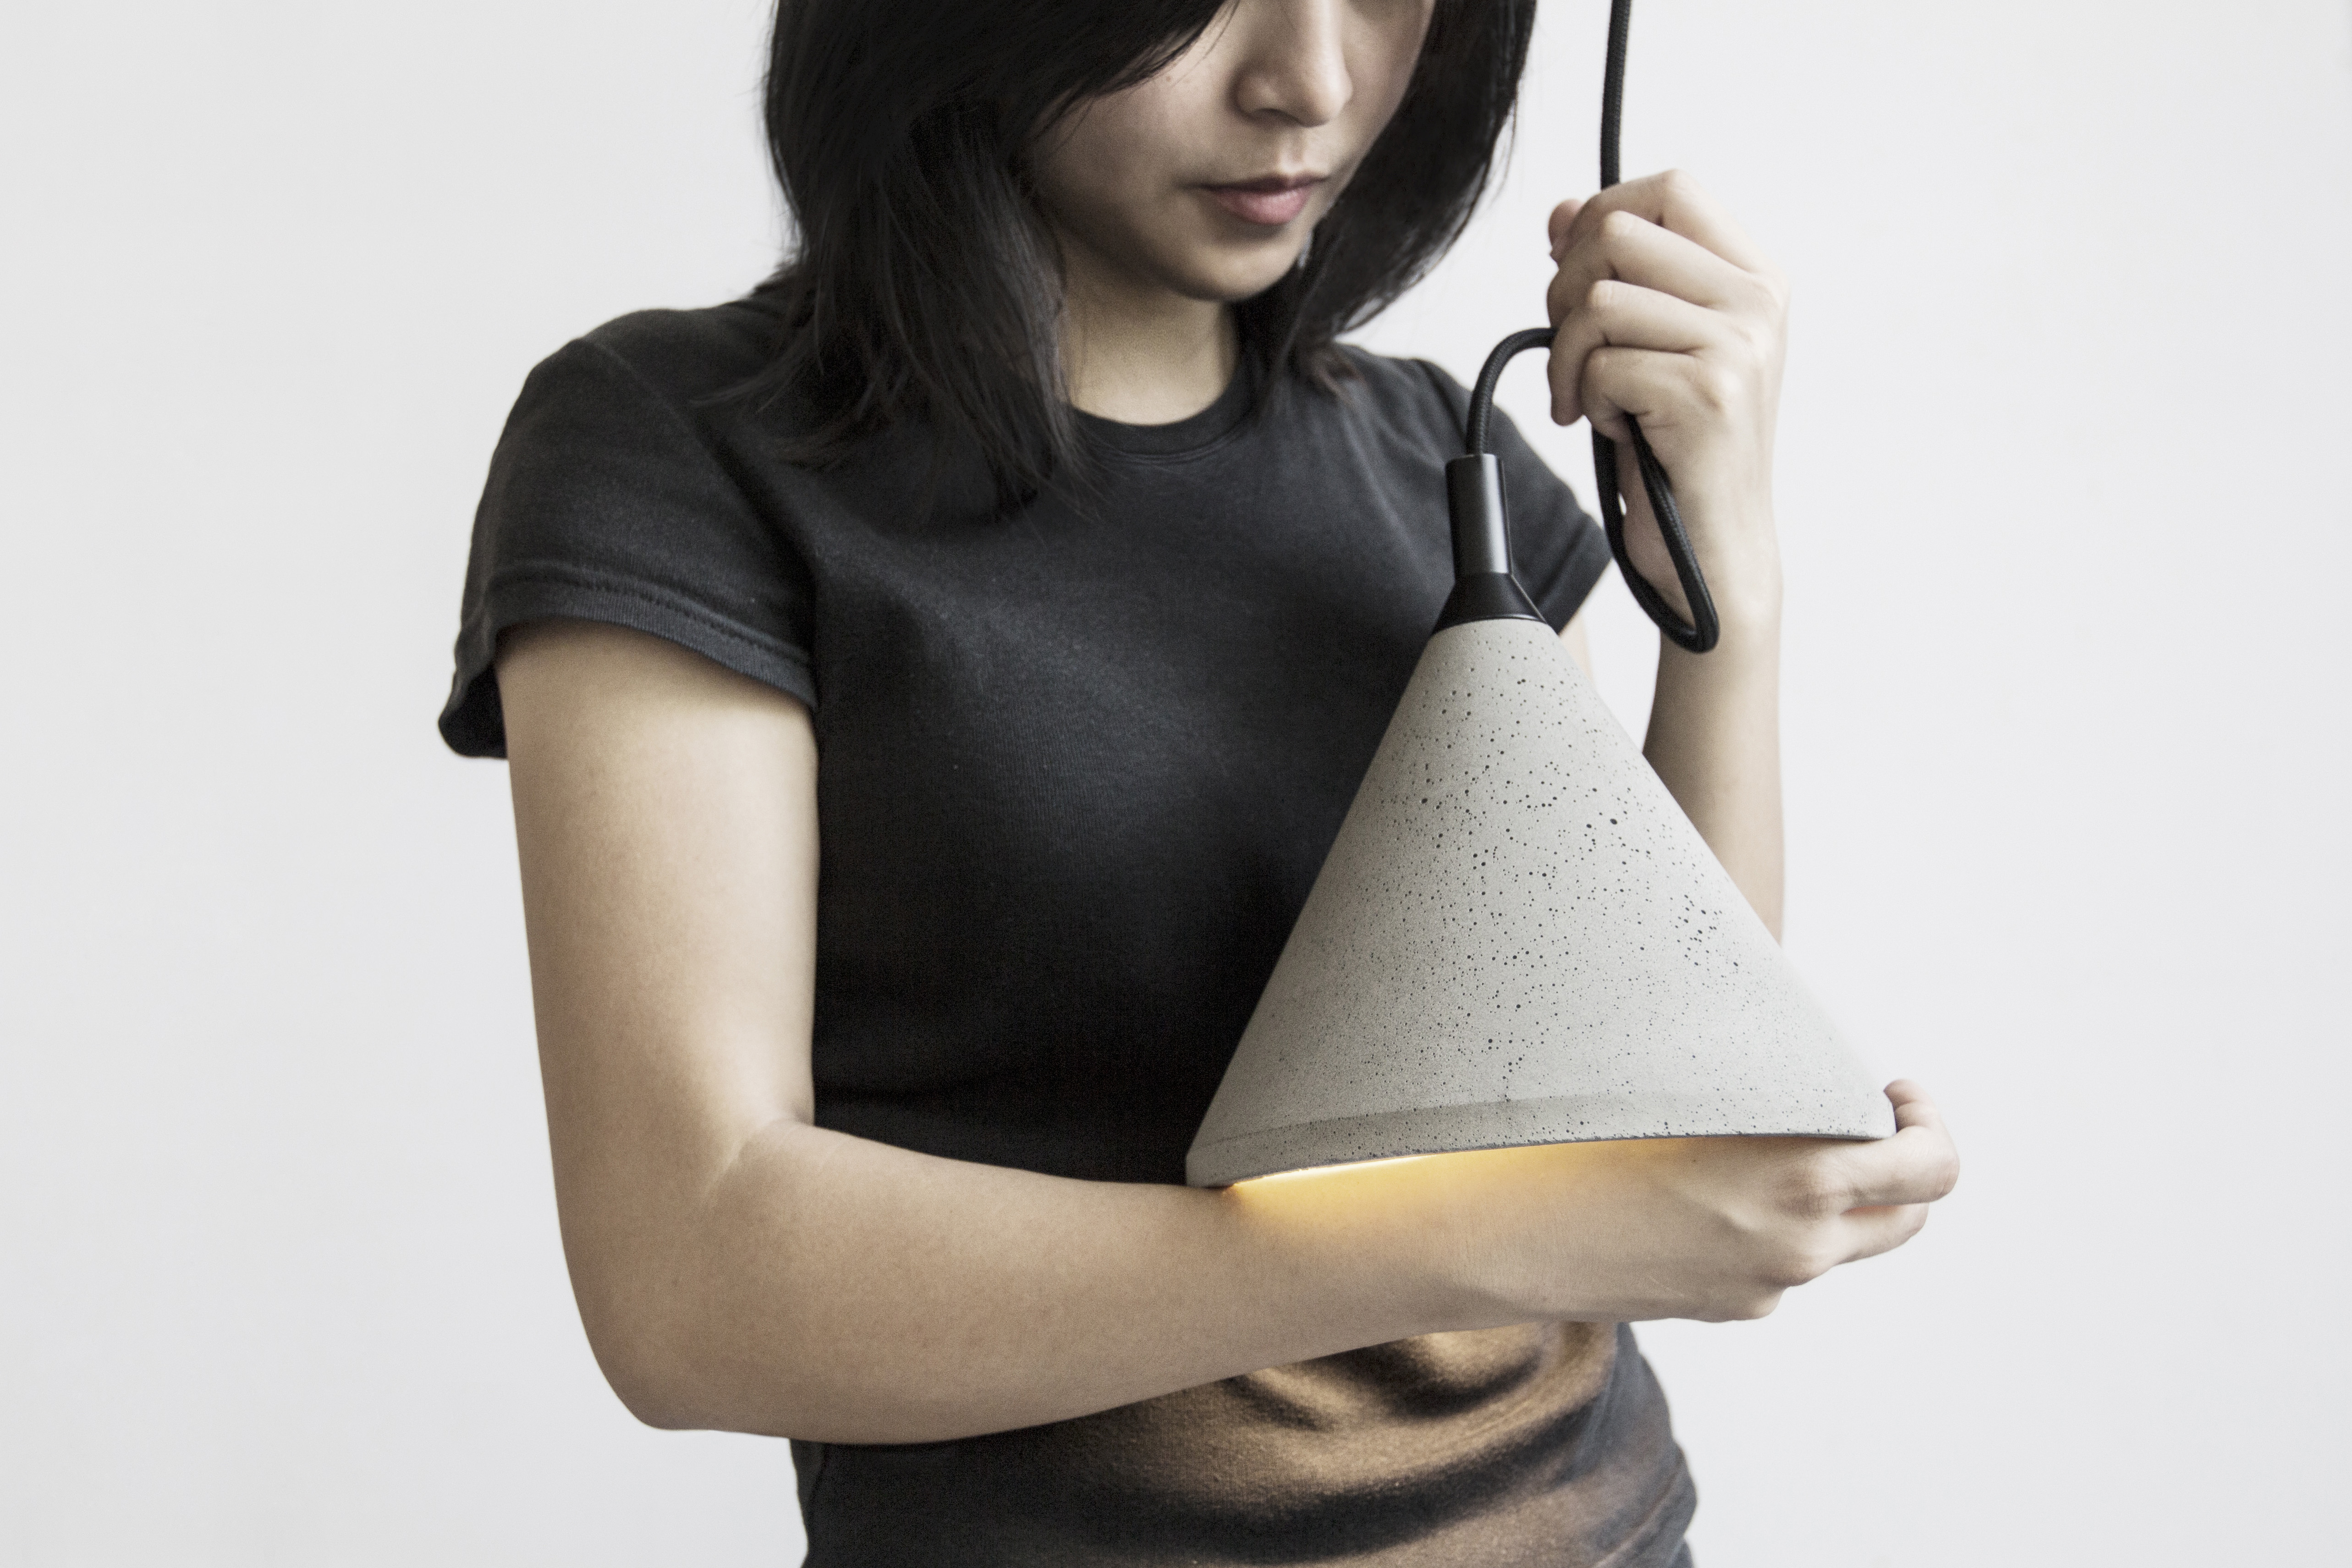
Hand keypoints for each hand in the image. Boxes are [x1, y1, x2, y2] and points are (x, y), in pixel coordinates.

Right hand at [1394, 1081, 1958, 1323]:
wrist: (1505, 1236)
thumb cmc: (1578, 1140)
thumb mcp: (1686, 1093)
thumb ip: (1766, 1096)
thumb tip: (1811, 1073)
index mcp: (1800, 1177)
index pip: (1931, 1168)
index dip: (1927, 1124)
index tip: (1892, 1091)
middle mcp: (1800, 1243)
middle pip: (1910, 1216)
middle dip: (1900, 1164)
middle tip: (1859, 1118)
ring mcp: (1768, 1285)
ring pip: (1849, 1243)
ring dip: (1841, 1198)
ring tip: (1777, 1151)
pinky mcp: (1733, 1308)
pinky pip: (1787, 1266)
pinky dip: (1778, 1229)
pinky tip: (1712, 1194)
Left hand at [1544, 170, 1790, 630]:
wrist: (1713, 549)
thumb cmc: (1677, 448)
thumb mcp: (1651, 345)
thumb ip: (1618, 274)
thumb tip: (1564, 213)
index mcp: (1753, 277)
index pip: (1670, 189)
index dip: (1601, 215)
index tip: (1571, 269)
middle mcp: (1756, 301)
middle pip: (1619, 233)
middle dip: (1567, 290)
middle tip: (1573, 350)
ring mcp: (1738, 346)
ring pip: (1600, 301)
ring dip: (1571, 358)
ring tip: (1598, 401)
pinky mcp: (1707, 394)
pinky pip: (1603, 364)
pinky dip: (1591, 402)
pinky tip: (1619, 431)